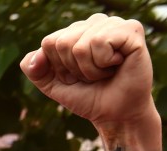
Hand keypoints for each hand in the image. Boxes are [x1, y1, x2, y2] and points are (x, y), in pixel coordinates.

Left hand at [21, 14, 154, 128]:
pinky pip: (100, 42)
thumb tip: (35, 56)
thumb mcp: (53, 86)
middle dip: (74, 69)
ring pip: (81, 46)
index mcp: (76, 31)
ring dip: (90, 69)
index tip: (75, 76)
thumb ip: (36, 71)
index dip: (59, 67)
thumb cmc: (88, 96)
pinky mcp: (131, 29)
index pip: (49, 42)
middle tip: (93, 76)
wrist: (115, 113)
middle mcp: (94, 22)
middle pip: (62, 43)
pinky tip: (118, 64)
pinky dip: (104, 63)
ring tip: (106, 71)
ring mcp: (113, 23)